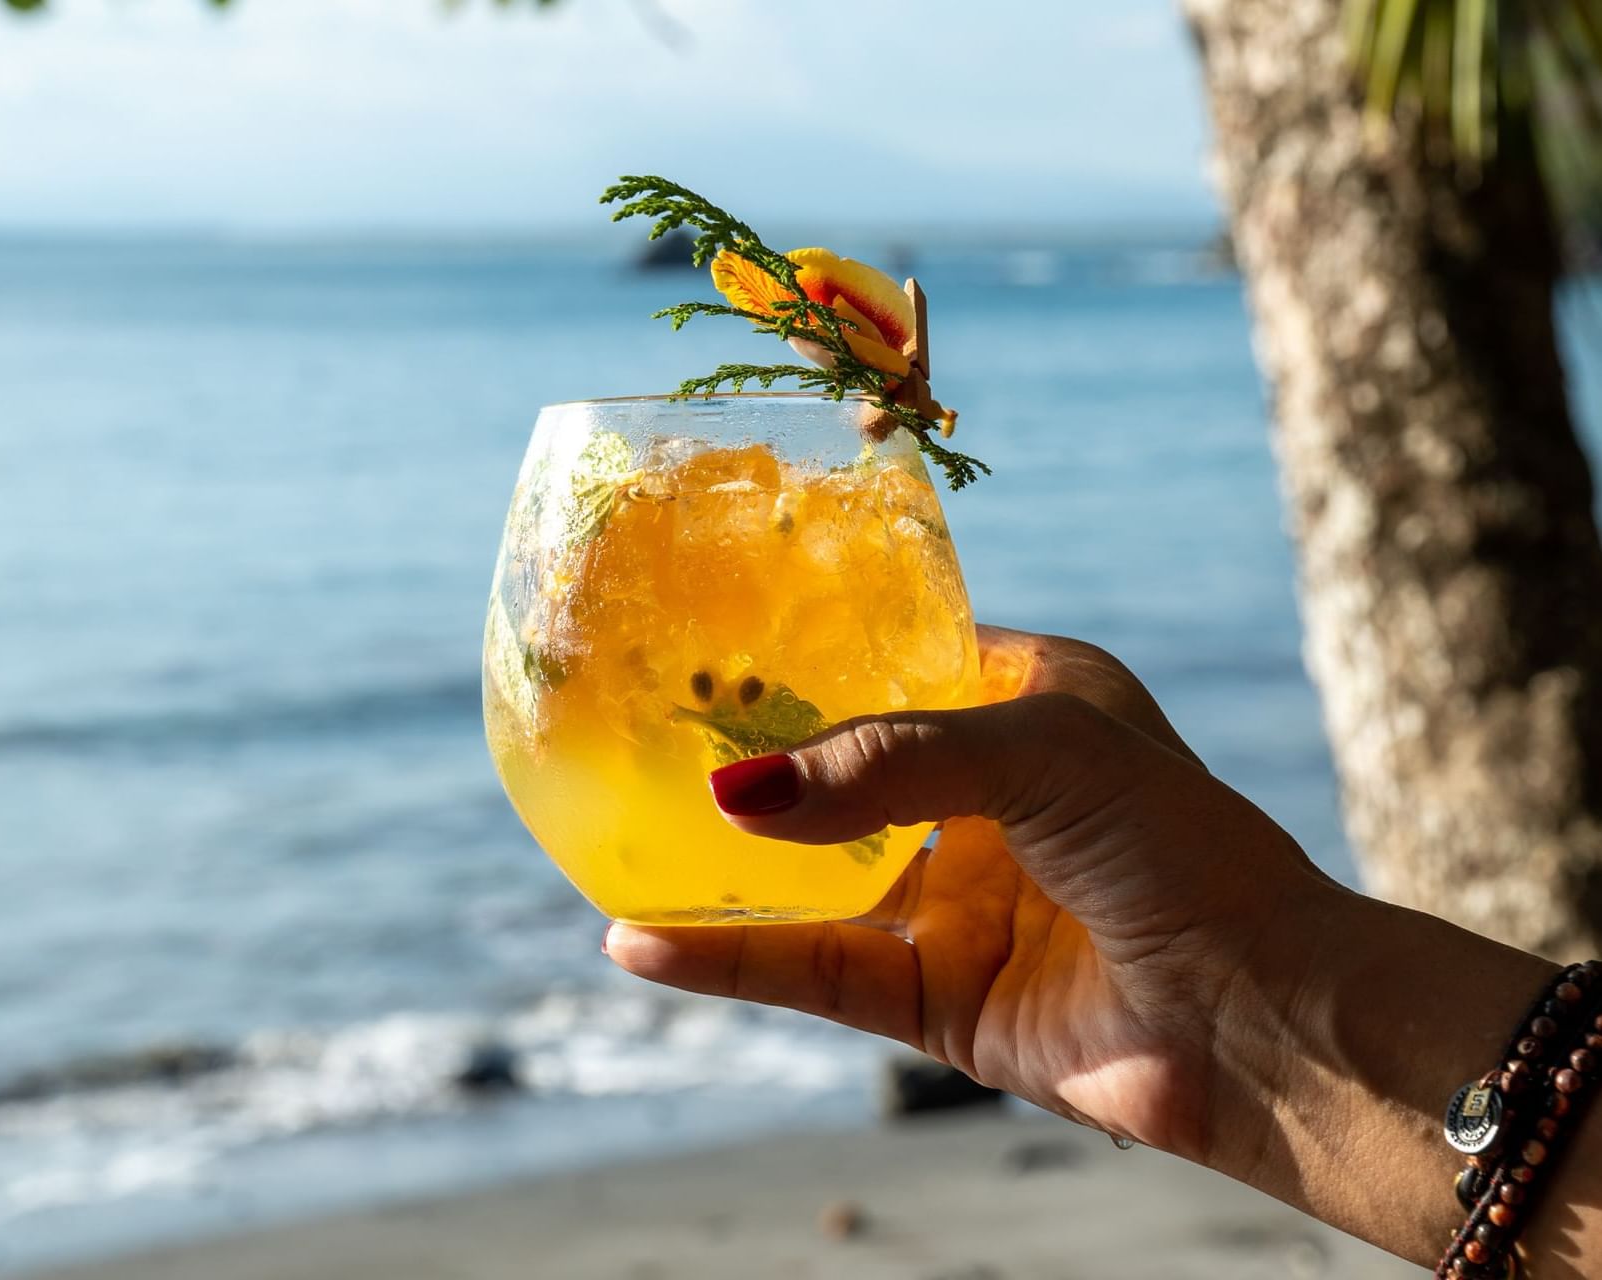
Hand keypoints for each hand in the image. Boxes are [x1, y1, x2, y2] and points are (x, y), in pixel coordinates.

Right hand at [605, 626, 1337, 1160]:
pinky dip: (730, 959)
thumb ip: (888, 760)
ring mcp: (958, 901)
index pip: (901, 656)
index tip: (711, 633)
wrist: (1265, 1020)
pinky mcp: (937, 999)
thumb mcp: (1040, 751)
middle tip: (638, 731)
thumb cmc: (1183, 847)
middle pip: (840, 770)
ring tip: (609, 841)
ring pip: (810, 879)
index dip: (816, 646)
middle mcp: (987, 800)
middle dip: (749, 756)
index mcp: (1030, 707)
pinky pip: (814, 971)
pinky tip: (645, 944)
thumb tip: (740, 793)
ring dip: (717, 866)